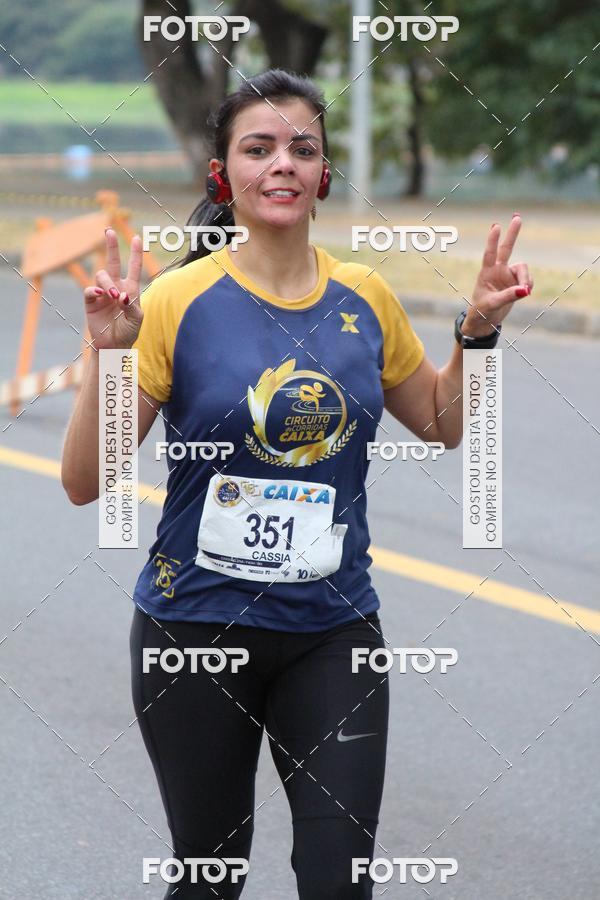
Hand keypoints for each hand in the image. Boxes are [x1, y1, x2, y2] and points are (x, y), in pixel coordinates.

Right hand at [83, 229, 143, 349]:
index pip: (133, 267)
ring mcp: (102, 293)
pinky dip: (95, 291)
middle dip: (111, 246)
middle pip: (112, 262)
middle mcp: (115, 287)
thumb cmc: (129, 331)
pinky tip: (101, 295)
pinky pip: (90, 290)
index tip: (137, 238)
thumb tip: (122, 295)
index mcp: (130, 288)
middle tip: (109, 231)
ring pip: (102, 276)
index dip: (135, 253)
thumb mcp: (137, 318)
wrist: (115, 345)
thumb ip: (132, 306)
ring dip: (108, 283)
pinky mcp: (91, 302)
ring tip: (114, 295)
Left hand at [462, 213, 533, 337]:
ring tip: (525, 292)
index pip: (489, 254)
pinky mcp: (516, 282)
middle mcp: (497, 270)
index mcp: (486, 273)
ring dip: (526, 279)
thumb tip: (525, 290)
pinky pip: (527, 280)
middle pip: (506, 248)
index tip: (496, 226)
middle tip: (517, 216)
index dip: (492, 241)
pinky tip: (524, 293)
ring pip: (523, 268)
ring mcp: (507, 275)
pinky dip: (528, 285)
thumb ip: (508, 296)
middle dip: (512, 234)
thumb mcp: (493, 305)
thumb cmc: (483, 311)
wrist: (485, 320)